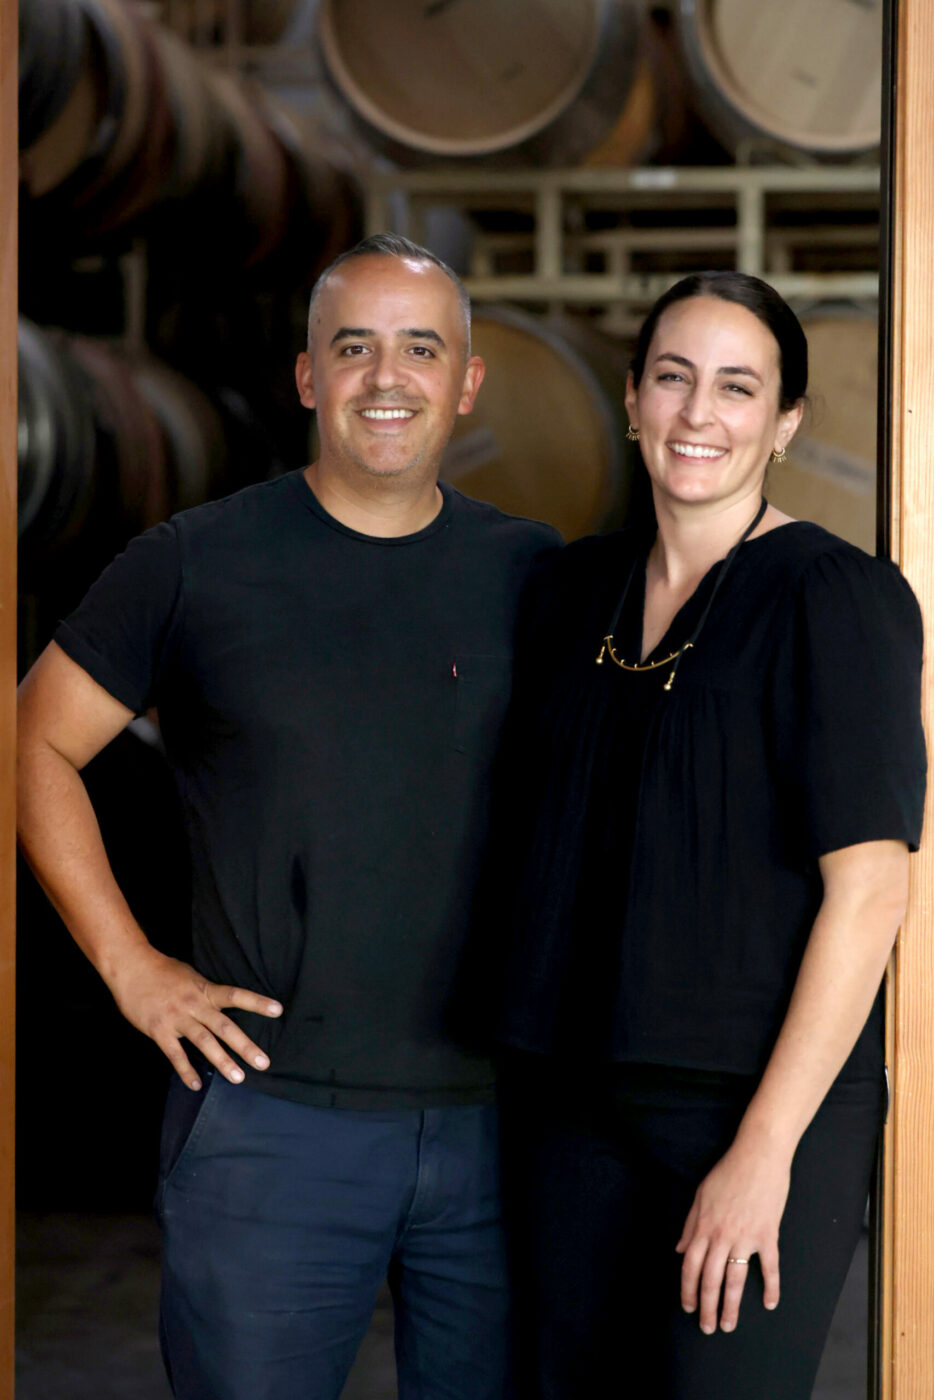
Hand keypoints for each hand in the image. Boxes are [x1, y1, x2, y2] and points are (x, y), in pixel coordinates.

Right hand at [109, 945, 282, 1089]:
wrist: (131, 967)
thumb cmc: (162, 970)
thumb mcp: (191, 975)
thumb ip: (205, 992)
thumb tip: (221, 1002)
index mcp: (205, 990)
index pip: (236, 996)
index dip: (257, 1003)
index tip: (278, 1010)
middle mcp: (195, 1005)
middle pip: (224, 1027)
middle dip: (245, 1046)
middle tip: (263, 1062)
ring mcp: (177, 1018)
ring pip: (204, 1042)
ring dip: (222, 1061)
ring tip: (238, 1077)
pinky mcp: (159, 1030)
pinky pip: (175, 1054)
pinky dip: (186, 1070)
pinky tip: (196, 1085)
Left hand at [676, 1137, 790, 1333]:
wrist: (758, 1156)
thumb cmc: (728, 1172)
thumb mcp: (701, 1195)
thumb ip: (690, 1225)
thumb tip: (679, 1250)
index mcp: (704, 1226)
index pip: (691, 1266)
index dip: (687, 1289)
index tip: (688, 1307)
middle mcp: (722, 1236)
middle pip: (711, 1279)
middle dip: (707, 1307)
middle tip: (707, 1327)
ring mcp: (746, 1237)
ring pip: (735, 1280)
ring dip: (731, 1306)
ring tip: (729, 1325)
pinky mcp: (768, 1236)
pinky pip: (769, 1267)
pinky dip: (771, 1287)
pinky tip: (769, 1304)